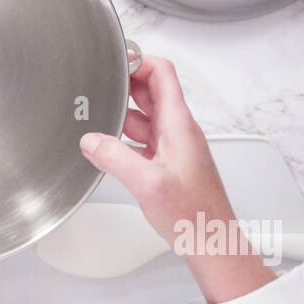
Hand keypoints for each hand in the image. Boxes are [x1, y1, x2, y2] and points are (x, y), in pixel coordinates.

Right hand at [78, 56, 274, 303]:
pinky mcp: (168, 163)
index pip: (162, 73)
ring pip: (145, 116)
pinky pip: (144, 138)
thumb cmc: (194, 214)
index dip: (137, 60)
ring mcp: (174, 146)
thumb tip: (91, 140)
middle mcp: (178, 130)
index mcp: (179, 124)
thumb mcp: (146, 183)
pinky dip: (125, 137)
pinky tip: (108, 148)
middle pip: (150, 91)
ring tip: (97, 117)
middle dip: (123, 85)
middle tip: (96, 87)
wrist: (212, 242)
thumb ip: (115, 157)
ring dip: (122, 113)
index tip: (112, 62)